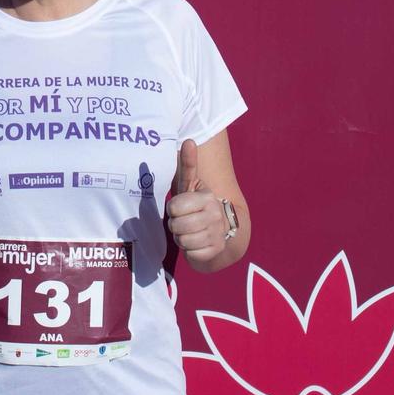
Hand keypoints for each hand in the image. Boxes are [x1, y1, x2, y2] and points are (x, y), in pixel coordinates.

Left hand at [166, 138, 226, 257]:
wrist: (220, 230)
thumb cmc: (198, 206)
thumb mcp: (192, 186)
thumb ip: (188, 165)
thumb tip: (188, 140)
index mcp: (207, 197)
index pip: (174, 207)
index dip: (173, 209)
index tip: (181, 208)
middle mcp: (215, 215)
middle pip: (176, 225)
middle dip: (176, 225)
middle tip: (184, 221)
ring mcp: (217, 234)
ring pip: (182, 240)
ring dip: (181, 238)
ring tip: (190, 232)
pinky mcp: (216, 250)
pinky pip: (190, 253)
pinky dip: (190, 251)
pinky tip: (197, 243)